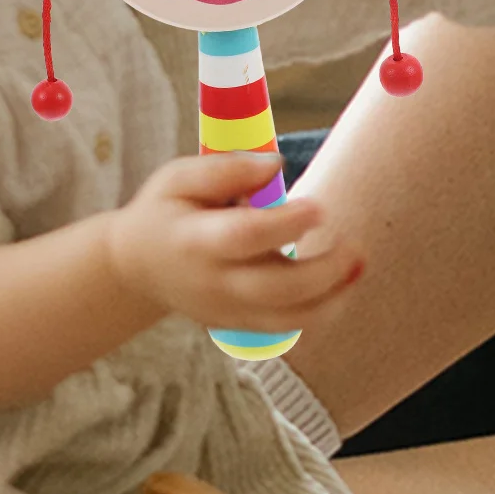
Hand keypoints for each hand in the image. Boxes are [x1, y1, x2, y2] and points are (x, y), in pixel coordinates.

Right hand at [104, 152, 362, 339]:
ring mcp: (227, 311)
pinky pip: (288, 328)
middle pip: (275, 289)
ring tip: (359, 265)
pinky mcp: (239, 325)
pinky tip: (341, 283)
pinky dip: (322, 311)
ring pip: (288, 320)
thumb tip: (276, 165)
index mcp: (194, 241)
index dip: (286, 224)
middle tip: (352, 244)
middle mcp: (212, 283)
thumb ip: (226, 169)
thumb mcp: (179, 177)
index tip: (319, 206)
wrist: (136, 268)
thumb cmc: (164, 212)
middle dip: (324, 271)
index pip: (244, 237)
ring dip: (333, 298)